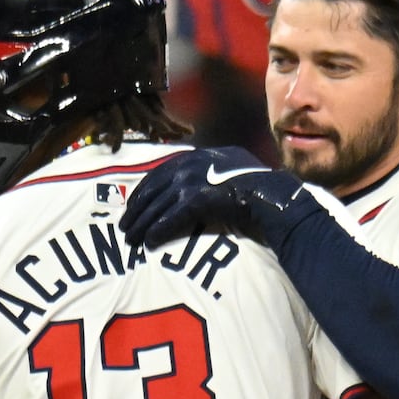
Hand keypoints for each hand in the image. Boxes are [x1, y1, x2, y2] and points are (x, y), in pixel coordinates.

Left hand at [120, 145, 319, 249]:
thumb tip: (202, 184)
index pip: (162, 171)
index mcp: (201, 155)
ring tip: (131, 240)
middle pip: (154, 187)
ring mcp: (195, 179)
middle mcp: (194, 163)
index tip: (134, 205)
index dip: (145, 190)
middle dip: (137, 209)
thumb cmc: (260, 189)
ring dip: (142, 224)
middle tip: (125, 226)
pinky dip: (158, 231)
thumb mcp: (234, 170)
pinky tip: (149, 243)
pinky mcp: (199, 199)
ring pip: (158, 204)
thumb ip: (214, 172)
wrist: (274, 196)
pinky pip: (170, 218)